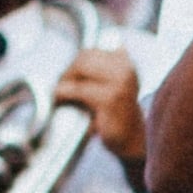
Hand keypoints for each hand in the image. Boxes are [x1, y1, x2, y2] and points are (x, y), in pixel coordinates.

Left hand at [55, 47, 145, 188]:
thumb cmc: (119, 115)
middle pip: (85, 57)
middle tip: (60, 84)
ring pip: (81, 68)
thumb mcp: (114, 86)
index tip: (67, 76)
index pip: (91, 51)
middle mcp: (125, 69)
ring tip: (58, 92)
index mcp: (126, 63)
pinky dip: (63, 93)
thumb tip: (73, 63)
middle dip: (68, 70)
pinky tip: (58, 99)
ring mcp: (119, 83)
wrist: (134, 141)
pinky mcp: (110, 99)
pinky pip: (78, 89)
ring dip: (64, 79)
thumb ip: (101, 70)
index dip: (74, 63)